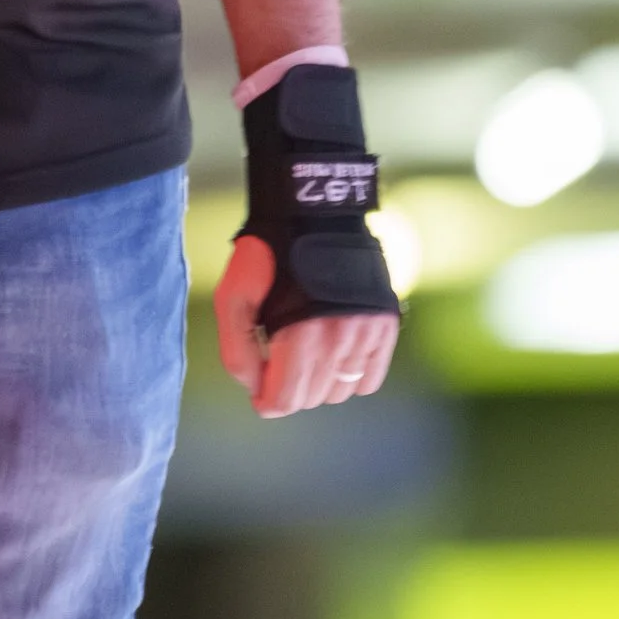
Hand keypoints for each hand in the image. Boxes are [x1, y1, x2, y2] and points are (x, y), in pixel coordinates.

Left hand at [214, 234, 398, 418]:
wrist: (316, 215)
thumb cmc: (268, 256)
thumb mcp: (233, 296)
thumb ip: (237, 349)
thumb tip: (254, 389)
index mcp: (299, 333)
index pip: (285, 400)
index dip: (268, 404)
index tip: (261, 396)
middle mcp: (338, 338)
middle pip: (311, 399)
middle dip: (290, 390)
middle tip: (280, 365)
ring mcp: (366, 333)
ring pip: (340, 392)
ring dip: (319, 384)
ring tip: (306, 356)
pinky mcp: (385, 325)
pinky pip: (370, 380)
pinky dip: (351, 378)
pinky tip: (334, 356)